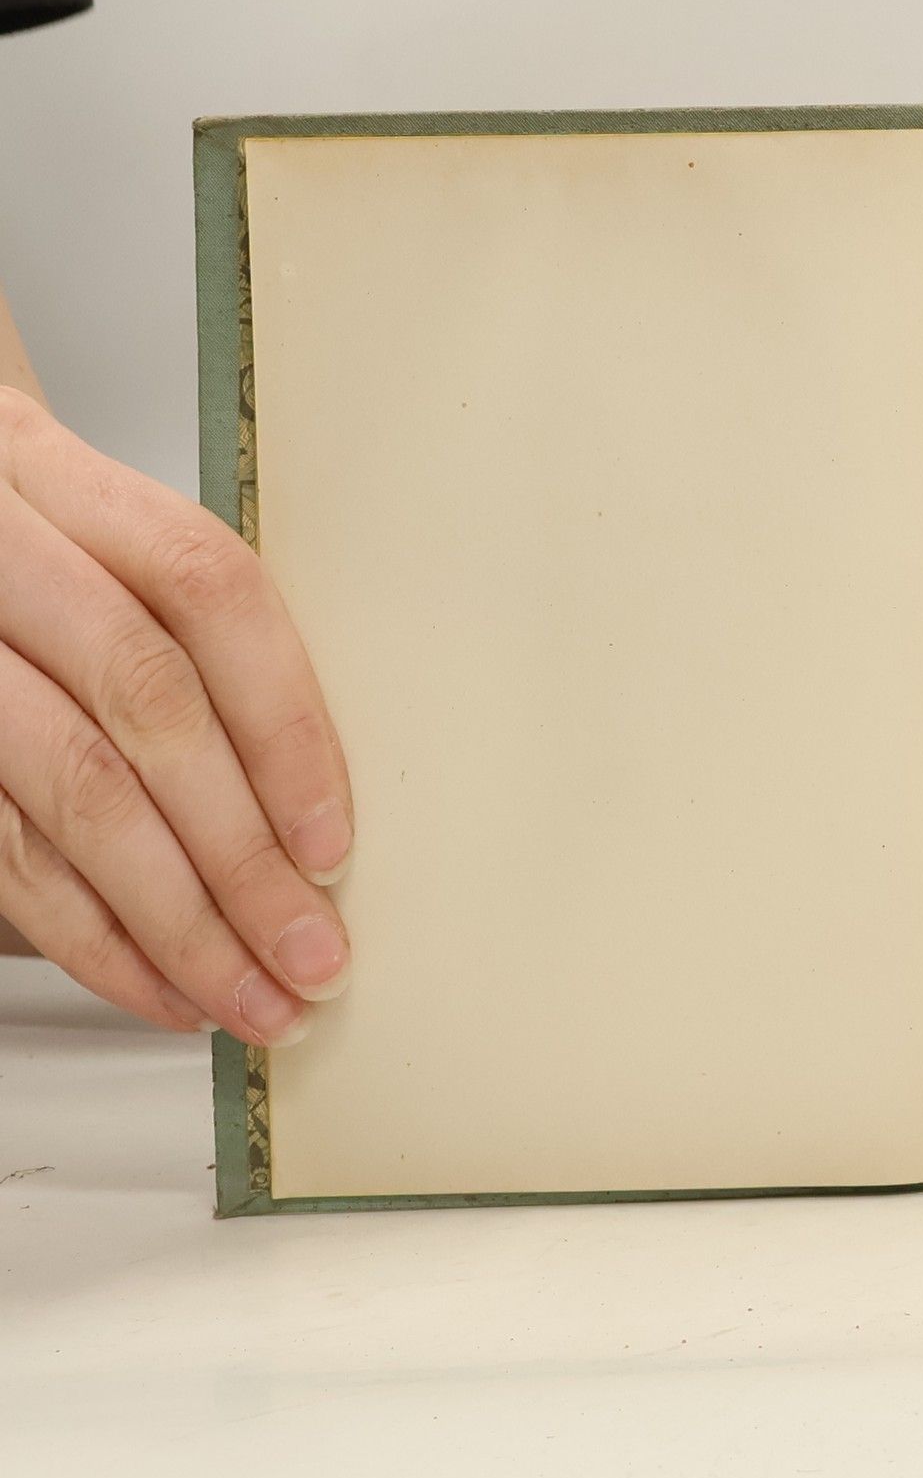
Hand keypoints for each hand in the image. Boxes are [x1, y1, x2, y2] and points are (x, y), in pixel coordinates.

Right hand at [0, 389, 350, 1039]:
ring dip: (174, 920)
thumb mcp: (107, 545)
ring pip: (70, 793)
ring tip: (251, 996)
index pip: (206, 592)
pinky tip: (163, 985)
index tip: (334, 843)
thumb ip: (198, 634)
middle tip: (310, 953)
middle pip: (144, 706)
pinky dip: (91, 937)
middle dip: (239, 852)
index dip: (281, 721)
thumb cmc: (41, 556)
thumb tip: (324, 800)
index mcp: (63, 480)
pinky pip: (2, 856)